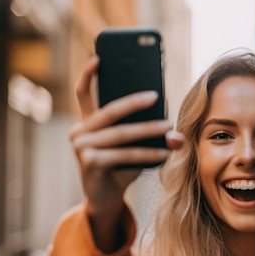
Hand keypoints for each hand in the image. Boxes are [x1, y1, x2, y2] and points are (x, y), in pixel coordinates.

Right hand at [70, 55, 184, 250]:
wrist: (106, 198)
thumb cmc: (121, 168)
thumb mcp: (133, 147)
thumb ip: (148, 135)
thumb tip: (174, 131)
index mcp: (87, 122)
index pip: (82, 93)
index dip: (89, 74)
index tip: (99, 56)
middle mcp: (79, 131)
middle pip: (110, 111)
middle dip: (135, 102)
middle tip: (157, 96)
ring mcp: (82, 147)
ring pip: (121, 134)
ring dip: (148, 131)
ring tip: (169, 128)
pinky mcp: (90, 162)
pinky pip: (125, 154)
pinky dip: (147, 152)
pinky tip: (164, 152)